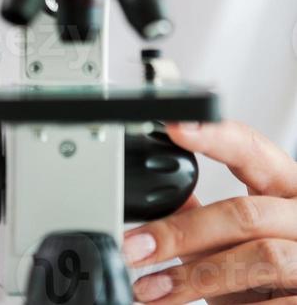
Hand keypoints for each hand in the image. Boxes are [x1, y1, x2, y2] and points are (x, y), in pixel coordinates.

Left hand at [121, 120, 296, 304]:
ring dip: (195, 277)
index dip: (214, 137)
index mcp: (288, 186)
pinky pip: (274, 303)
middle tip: (135, 246)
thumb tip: (155, 198)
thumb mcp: (242, 238)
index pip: (252, 149)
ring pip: (259, 257)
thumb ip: (205, 218)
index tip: (175, 128)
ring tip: (150, 289)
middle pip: (245, 213)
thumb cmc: (275, 270)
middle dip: (183, 232)